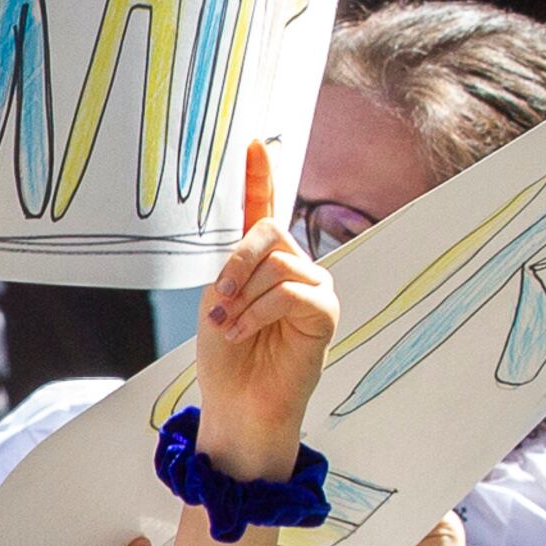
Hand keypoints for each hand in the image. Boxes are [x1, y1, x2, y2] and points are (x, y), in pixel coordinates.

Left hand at [195, 143, 337, 481]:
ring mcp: (314, 287)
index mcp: (265, 261)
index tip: (252, 142)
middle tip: (219, 299)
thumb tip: (253, 235)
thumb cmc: (226, 355)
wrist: (238, 402)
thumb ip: (236, 263)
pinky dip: (259, 311)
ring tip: (229, 327)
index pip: (266, 209)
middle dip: (236, 264)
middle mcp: (294, 267)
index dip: (261, 175)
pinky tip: (243, 330)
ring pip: (277, 265)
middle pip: (268, 234)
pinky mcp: (326, 311)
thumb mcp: (220, 298)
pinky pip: (291, 291)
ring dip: (243, 297)